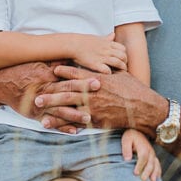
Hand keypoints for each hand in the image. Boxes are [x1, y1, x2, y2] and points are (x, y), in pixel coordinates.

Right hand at [0, 61, 93, 132]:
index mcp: (48, 78)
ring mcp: (40, 105)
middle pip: (67, 95)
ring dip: (74, 115)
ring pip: (60, 111)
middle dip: (83, 98)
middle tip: (98, 100)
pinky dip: (62, 127)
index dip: (84, 80)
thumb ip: (54, 62)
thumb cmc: (22, 70)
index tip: (99, 80)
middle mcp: (45, 91)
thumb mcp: (38, 63)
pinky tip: (73, 131)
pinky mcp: (36, 115)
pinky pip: (51, 122)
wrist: (2, 83)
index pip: (69, 79)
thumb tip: (70, 57)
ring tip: (88, 119)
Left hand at [37, 65, 166, 132]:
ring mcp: (93, 107)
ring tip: (37, 107)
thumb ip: (109, 66)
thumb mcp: (121, 73)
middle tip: (36, 93)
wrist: (144, 108)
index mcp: (98, 79)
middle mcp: (93, 92)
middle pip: (67, 90)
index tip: (52, 70)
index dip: (63, 72)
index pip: (77, 73)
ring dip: (51, 107)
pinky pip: (75, 121)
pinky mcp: (96, 120)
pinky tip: (50, 124)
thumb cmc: (134, 89)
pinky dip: (61, 123)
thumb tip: (106, 57)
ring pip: (67, 106)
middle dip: (50, 91)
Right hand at [67, 33, 126, 73]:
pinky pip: (108, 70)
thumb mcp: (97, 37)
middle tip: (122, 68)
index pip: (123, 49)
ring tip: (119, 74)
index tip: (121, 60)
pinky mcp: (95, 64)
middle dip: (124, 63)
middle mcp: (106, 50)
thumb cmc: (83, 41)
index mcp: (107, 43)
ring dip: (120, 69)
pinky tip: (108, 75)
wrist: (72, 44)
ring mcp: (102, 57)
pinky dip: (110, 73)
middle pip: (123, 56)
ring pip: (118, 63)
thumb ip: (106, 38)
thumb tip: (113, 34)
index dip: (123, 55)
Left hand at [121, 128, 160, 180]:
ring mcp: (153, 155)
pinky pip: (158, 165)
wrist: (137, 132)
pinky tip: (157, 179)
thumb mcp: (126, 139)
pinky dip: (158, 172)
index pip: (143, 157)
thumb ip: (126, 149)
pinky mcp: (153, 158)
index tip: (135, 173)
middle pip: (151, 162)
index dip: (140, 165)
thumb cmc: (130, 137)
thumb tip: (127, 159)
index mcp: (143, 146)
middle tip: (143, 179)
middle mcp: (150, 151)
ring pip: (156, 164)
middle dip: (147, 171)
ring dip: (155, 173)